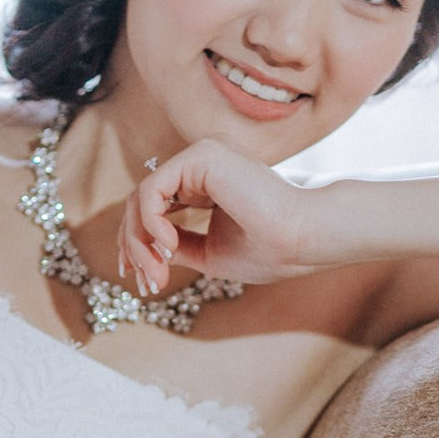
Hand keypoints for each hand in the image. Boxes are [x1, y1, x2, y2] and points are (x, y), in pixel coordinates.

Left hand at [118, 136, 314, 293]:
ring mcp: (200, 156)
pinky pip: (152, 189)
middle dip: (135, 246)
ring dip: (139, 240)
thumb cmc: (269, 250)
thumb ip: (177, 245)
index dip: (139, 243)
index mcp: (207, 183)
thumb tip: (145, 248)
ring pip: (142, 196)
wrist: (303, 240)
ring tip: (157, 271)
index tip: (141, 279)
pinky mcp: (200, 156)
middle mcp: (201, 164)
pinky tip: (169, 244)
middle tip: (145, 282)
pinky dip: (151, 222)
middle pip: (142, 202)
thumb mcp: (209, 253)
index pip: (156, 207)